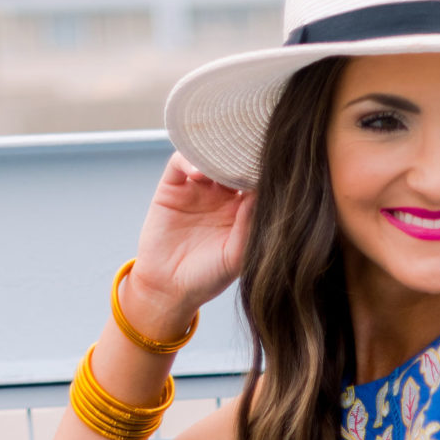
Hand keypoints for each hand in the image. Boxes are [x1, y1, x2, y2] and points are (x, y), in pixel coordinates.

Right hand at [124, 156, 256, 337]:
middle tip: (248, 151)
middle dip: (241, 157)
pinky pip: (181, 162)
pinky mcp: (172, 186)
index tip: (270, 165)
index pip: (254, 181)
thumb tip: (260, 193)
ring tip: (224, 161)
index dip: (261, 172)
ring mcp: (197, 189)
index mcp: (242, 211)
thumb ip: (248, 227)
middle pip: (234, 164)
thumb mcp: (235, 256)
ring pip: (209, 158)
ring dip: (217, 155)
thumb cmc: (207, 278)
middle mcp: (221, 196)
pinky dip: (189, 160)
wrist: (168, 288)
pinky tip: (199, 172)